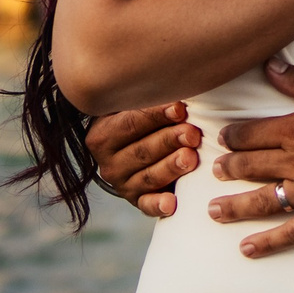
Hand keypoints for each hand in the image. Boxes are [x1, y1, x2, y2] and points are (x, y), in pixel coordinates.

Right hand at [85, 101, 203, 219]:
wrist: (130, 146)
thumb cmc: (138, 118)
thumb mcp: (131, 106)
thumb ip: (143, 99)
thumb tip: (172, 87)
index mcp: (101, 135)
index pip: (129, 124)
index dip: (155, 116)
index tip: (180, 108)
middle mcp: (108, 163)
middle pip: (141, 151)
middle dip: (169, 140)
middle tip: (192, 133)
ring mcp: (122, 185)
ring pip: (148, 176)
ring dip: (170, 167)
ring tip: (190, 158)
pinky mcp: (137, 201)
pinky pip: (147, 205)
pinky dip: (158, 205)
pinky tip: (172, 203)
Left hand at [207, 61, 293, 256]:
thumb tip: (270, 65)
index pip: (252, 135)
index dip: (233, 137)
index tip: (220, 140)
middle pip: (252, 167)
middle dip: (229, 170)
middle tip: (211, 173)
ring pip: (264, 201)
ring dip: (236, 207)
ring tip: (213, 212)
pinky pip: (293, 233)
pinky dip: (269, 242)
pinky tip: (247, 249)